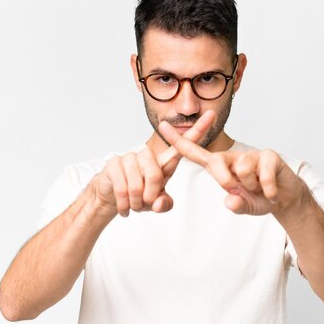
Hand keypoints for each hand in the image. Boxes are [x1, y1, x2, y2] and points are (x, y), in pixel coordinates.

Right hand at [92, 110, 216, 217]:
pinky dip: (124, 203)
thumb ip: (164, 204)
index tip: (212, 115)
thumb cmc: (138, 196)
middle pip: (156, 175)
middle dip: (150, 196)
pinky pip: (122, 188)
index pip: (183, 145)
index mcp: (164, 163)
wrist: (111, 196)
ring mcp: (130, 157)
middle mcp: (148, 156)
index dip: (197, 131)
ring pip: (137, 184)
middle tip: (145, 204)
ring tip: (134, 205)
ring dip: (136, 202)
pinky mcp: (114, 163)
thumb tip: (159, 203)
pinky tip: (124, 207)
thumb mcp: (155, 203)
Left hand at [158, 121, 309, 216]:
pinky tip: (271, 192)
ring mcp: (251, 154)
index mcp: (220, 167)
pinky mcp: (268, 155)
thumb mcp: (245, 206)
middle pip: (216, 162)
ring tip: (260, 189)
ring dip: (252, 188)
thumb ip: (236, 206)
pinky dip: (267, 189)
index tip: (162, 126)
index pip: (195, 153)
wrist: (286, 197)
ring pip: (242, 171)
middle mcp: (233, 157)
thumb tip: (230, 201)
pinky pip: (262, 174)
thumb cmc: (259, 198)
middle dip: (225, 181)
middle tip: (239, 190)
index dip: (179, 141)